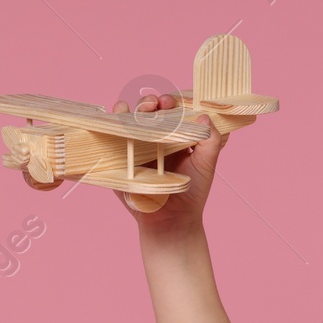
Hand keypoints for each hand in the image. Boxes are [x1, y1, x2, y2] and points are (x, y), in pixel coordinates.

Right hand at [108, 93, 229, 236]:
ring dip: (129, 109)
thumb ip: (211, 141)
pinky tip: (116, 116)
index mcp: (173, 136)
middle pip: (145, 112)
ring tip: (135, 109)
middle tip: (155, 104)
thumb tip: (205, 116)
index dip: (168, 102)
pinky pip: (111, 139)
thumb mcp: (206, 164)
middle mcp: (152, 139)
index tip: (170, 101)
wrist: (172, 221)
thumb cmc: (191, 192)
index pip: (168, 111)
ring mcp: (134, 148)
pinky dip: (111, 124)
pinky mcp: (119, 160)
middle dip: (148, 103)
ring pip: (127, 121)